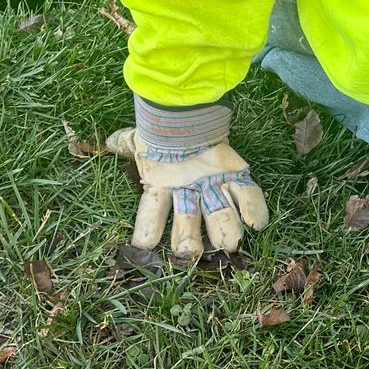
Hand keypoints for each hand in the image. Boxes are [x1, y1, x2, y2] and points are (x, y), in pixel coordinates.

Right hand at [105, 126, 269, 260]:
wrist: (190, 116)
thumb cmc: (163, 134)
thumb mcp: (142, 137)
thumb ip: (126, 142)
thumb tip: (111, 142)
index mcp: (163, 189)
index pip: (152, 210)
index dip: (149, 227)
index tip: (144, 243)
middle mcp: (188, 196)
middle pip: (188, 222)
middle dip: (189, 238)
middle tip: (190, 252)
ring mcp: (213, 190)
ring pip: (218, 214)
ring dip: (224, 228)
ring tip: (229, 242)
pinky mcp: (235, 178)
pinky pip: (247, 194)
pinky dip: (253, 207)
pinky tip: (257, 222)